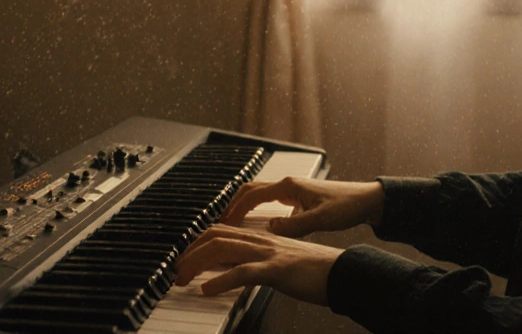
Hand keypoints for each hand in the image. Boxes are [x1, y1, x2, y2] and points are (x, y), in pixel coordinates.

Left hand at [173, 224, 341, 304]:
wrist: (345, 272)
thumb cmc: (318, 271)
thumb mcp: (283, 263)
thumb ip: (261, 262)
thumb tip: (237, 271)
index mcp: (264, 237)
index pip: (222, 231)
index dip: (199, 241)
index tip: (186, 258)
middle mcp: (263, 240)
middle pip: (215, 235)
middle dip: (190, 251)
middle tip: (177, 270)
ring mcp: (269, 253)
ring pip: (222, 249)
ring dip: (196, 263)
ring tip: (183, 279)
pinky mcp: (276, 269)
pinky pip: (242, 272)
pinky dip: (220, 281)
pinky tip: (207, 290)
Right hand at [220, 177, 384, 237]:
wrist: (366, 200)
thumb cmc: (347, 206)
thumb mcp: (321, 219)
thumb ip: (295, 225)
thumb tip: (271, 230)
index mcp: (289, 186)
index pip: (252, 195)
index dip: (235, 209)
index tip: (223, 223)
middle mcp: (288, 184)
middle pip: (250, 190)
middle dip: (233, 204)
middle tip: (220, 221)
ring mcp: (293, 190)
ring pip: (260, 194)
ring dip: (244, 205)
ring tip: (233, 222)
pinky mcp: (299, 197)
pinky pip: (270, 201)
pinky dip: (257, 209)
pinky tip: (258, 224)